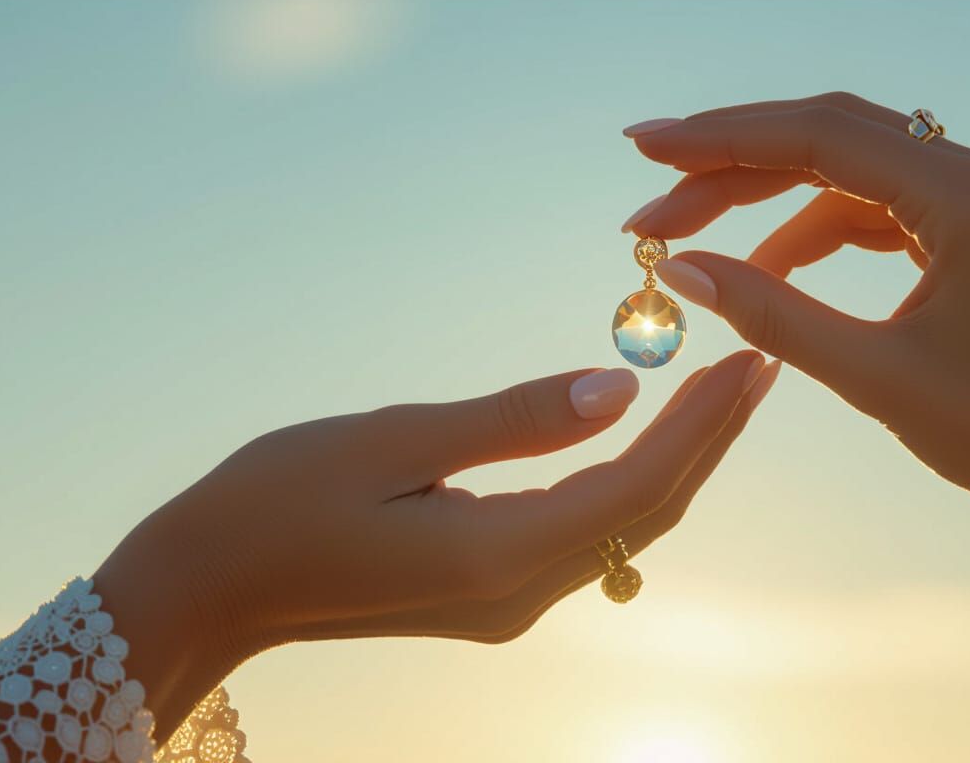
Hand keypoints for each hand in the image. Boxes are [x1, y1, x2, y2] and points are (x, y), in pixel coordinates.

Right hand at [91, 351, 777, 739]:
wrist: (210, 589)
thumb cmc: (276, 503)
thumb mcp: (391, 441)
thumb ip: (512, 419)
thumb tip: (616, 388)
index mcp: (497, 557)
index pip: (636, 489)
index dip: (701, 428)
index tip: (751, 364)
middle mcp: (518, 596)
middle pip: (646, 516)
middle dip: (707, 442)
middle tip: (759, 367)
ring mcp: (506, 604)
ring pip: (623, 530)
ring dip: (675, 462)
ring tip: (721, 394)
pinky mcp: (489, 595)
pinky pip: (585, 537)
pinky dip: (625, 483)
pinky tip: (643, 440)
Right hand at [623, 93, 969, 614]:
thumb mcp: (875, 376)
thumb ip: (771, 313)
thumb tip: (679, 270)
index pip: (821, 136)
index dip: (722, 139)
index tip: (646, 150)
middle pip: (833, 139)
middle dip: (734, 168)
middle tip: (651, 205)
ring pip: (855, 172)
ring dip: (771, 204)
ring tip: (693, 245)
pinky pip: (887, 208)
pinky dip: (822, 231)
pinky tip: (769, 268)